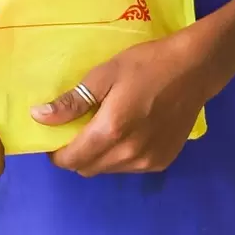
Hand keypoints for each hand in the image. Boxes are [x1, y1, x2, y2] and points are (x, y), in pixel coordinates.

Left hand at [33, 32, 217, 176]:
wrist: (194, 68)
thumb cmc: (146, 65)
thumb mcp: (105, 75)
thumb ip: (72, 102)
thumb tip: (39, 117)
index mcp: (110, 132)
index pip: (70, 160)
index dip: (57, 153)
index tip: (56, 136)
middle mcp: (128, 155)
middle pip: (87, 169)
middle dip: (77, 154)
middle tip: (82, 127)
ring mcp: (147, 162)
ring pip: (108, 169)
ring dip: (100, 156)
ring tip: (109, 126)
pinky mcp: (162, 162)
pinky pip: (130, 167)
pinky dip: (122, 155)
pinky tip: (132, 130)